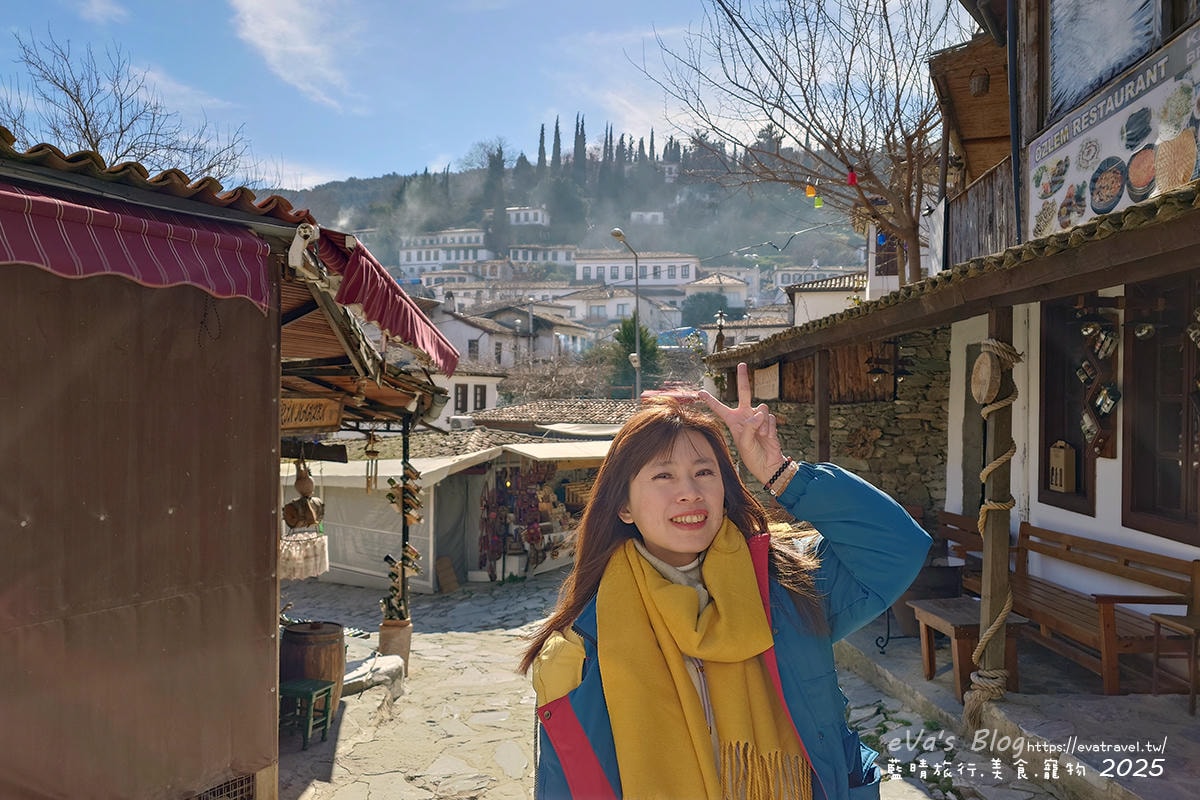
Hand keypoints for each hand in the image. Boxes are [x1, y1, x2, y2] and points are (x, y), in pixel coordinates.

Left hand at [698, 362, 788, 486]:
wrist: (768, 464)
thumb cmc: (752, 455)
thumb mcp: (744, 443)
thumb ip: (750, 426)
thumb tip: (760, 412)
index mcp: (733, 421)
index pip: (719, 408)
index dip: (710, 400)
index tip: (700, 392)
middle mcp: (745, 416)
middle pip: (744, 393)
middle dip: (743, 378)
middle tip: (741, 364)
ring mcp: (758, 418)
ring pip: (761, 409)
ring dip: (761, 424)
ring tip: (761, 436)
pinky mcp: (770, 421)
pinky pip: (770, 419)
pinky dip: (769, 429)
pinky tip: (768, 437)